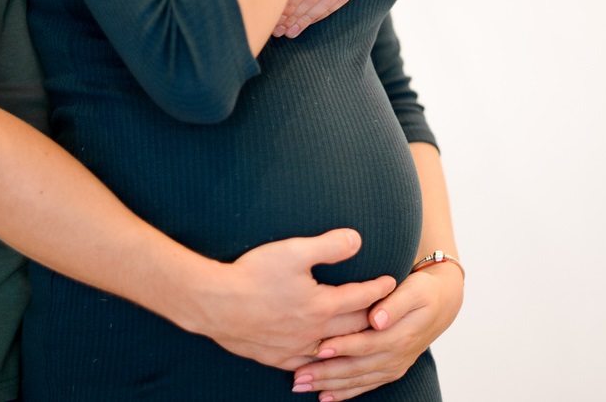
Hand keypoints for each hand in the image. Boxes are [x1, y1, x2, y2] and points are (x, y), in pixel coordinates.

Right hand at [179, 228, 396, 370]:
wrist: (213, 303)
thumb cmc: (252, 274)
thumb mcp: (293, 251)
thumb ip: (329, 245)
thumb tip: (358, 239)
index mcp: (321, 305)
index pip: (361, 297)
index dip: (379, 288)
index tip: (392, 282)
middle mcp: (313, 331)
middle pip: (354, 328)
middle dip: (373, 319)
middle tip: (387, 313)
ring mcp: (294, 348)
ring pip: (333, 351)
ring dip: (351, 344)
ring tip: (363, 338)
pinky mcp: (276, 358)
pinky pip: (306, 365)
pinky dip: (321, 363)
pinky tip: (322, 360)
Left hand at [291, 263, 463, 399]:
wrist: (441, 305)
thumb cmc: (423, 291)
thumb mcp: (414, 290)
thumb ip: (394, 304)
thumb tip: (377, 319)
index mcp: (401, 336)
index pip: (366, 344)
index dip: (342, 347)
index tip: (318, 347)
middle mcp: (397, 356)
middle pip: (356, 367)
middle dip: (326, 373)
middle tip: (298, 376)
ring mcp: (393, 366)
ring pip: (357, 380)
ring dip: (329, 385)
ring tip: (301, 385)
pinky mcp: (389, 371)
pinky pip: (364, 385)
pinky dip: (344, 393)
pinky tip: (324, 397)